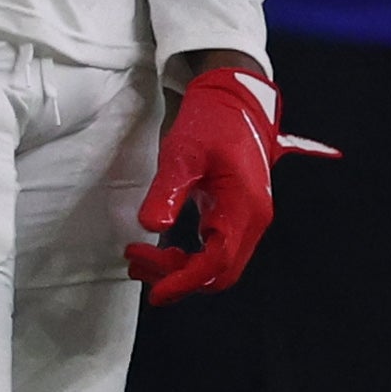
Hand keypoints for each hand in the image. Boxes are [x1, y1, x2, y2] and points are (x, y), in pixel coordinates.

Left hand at [125, 63, 325, 302]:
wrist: (233, 101)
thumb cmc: (210, 123)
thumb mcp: (182, 153)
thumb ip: (167, 192)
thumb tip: (153, 227)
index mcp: (243, 207)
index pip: (217, 263)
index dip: (184, 281)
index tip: (154, 291)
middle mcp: (252, 219)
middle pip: (219, 273)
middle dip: (177, 278)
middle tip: (137, 263)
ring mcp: (248, 219)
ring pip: (218, 266)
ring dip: (181, 270)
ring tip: (141, 259)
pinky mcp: (238, 215)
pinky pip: (217, 251)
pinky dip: (189, 259)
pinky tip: (162, 250)